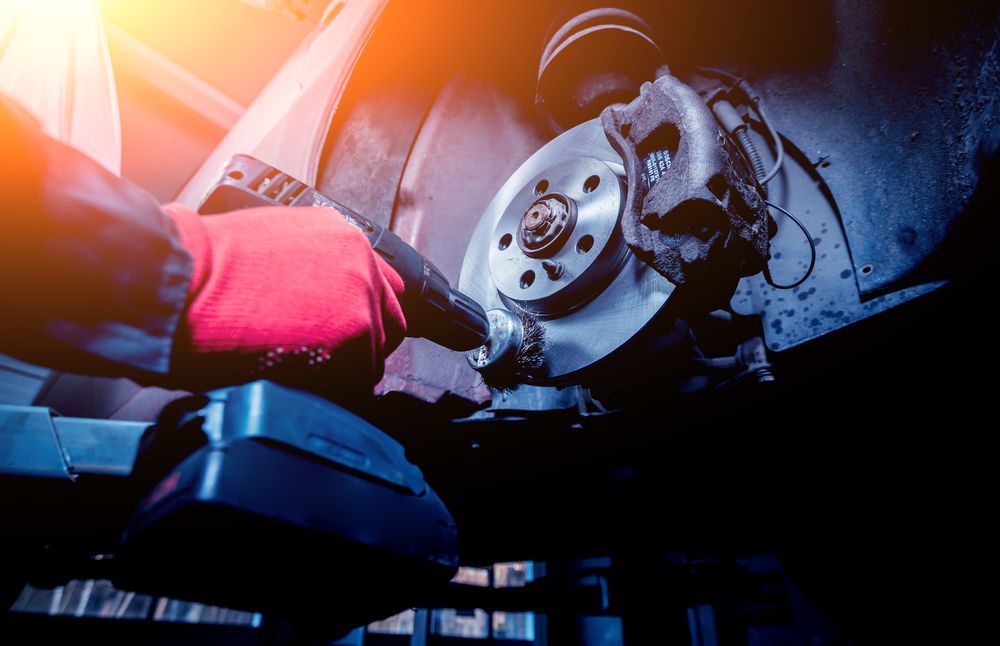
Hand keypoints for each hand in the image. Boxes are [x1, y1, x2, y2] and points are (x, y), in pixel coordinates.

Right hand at [166, 204, 405, 394]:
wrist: (180, 279)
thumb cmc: (203, 268)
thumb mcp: (269, 246)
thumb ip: (309, 268)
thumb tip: (318, 298)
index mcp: (341, 236)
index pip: (381, 286)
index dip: (363, 315)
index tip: (349, 333)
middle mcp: (360, 260)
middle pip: (389, 322)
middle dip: (363, 347)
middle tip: (328, 363)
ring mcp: (362, 296)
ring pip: (375, 354)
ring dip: (346, 371)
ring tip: (304, 377)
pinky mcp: (354, 334)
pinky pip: (360, 379)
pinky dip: (337, 391)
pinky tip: (305, 386)